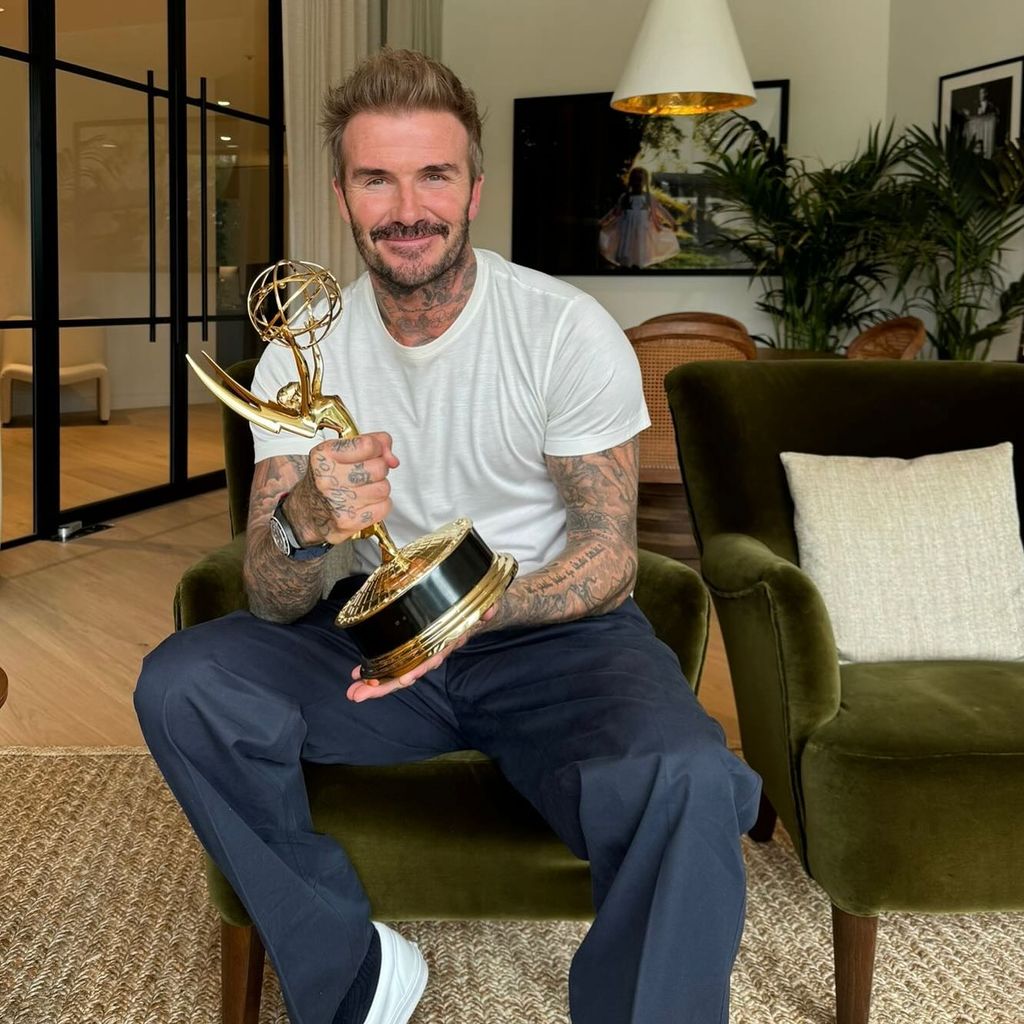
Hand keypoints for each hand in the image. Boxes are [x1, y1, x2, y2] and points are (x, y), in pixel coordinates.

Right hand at [290, 432, 398, 544]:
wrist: (306, 512)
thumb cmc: (325, 480)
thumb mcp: (339, 452)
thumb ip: (370, 442)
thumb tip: (392, 458)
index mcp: (324, 456)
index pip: (369, 445)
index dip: (379, 448)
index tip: (374, 451)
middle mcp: (328, 479)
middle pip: (379, 468)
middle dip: (378, 469)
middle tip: (364, 473)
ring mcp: (337, 502)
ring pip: (383, 488)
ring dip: (378, 488)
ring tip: (362, 489)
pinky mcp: (347, 522)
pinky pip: (384, 507)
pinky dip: (379, 505)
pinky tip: (364, 503)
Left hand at [346, 605, 497, 701]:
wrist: (474, 611)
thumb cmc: (471, 609)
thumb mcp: (482, 608)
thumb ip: (487, 609)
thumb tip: (489, 611)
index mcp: (447, 641)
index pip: (432, 657)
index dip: (420, 668)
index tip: (405, 679)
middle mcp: (433, 651)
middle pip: (409, 673)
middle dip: (385, 686)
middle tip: (358, 695)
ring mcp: (422, 653)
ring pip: (399, 672)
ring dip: (377, 684)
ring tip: (355, 691)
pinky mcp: (413, 649)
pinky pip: (396, 664)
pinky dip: (378, 673)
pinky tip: (358, 675)